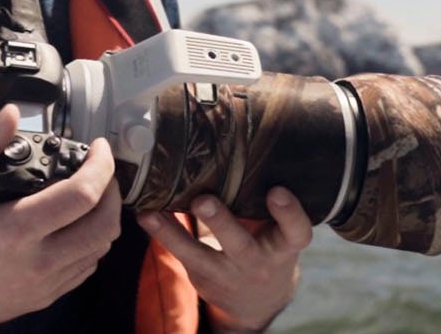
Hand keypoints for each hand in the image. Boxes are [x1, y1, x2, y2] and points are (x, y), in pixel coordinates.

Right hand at [0, 105, 122, 331]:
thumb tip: (12, 113)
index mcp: (17, 230)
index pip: (83, 195)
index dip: (101, 165)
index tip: (98, 146)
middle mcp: (39, 262)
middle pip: (105, 227)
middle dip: (111, 192)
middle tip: (99, 170)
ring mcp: (43, 286)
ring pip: (100, 251)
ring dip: (103, 219)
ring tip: (89, 195)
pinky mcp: (42, 300)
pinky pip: (83, 271)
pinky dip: (90, 245)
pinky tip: (72, 227)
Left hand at [137, 188, 312, 332]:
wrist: (258, 300)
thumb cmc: (269, 245)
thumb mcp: (280, 230)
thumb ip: (267, 200)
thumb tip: (247, 139)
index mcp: (285, 246)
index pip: (296, 233)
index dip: (289, 214)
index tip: (277, 192)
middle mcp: (258, 262)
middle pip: (240, 246)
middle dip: (221, 223)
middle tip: (203, 200)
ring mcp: (228, 273)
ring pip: (199, 256)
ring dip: (173, 234)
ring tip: (152, 213)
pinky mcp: (202, 277)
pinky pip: (180, 255)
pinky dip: (161, 233)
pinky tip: (144, 214)